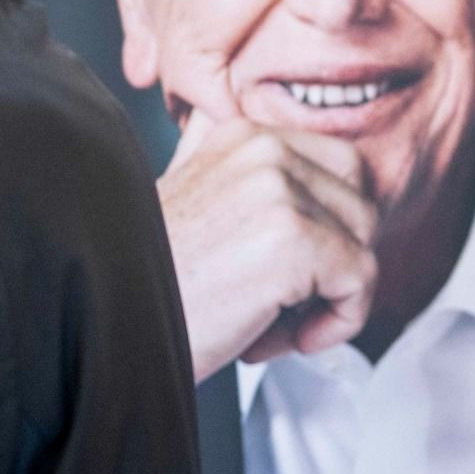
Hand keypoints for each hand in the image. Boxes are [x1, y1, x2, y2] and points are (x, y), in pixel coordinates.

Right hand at [159, 111, 378, 383]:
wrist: (110, 324)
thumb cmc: (152, 282)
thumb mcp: (194, 201)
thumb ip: (242, 175)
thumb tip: (306, 179)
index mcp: (242, 135)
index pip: (342, 168)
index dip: (329, 228)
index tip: (282, 271)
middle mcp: (263, 149)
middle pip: (361, 206)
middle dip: (333, 263)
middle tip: (275, 303)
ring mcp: (278, 191)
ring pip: (364, 246)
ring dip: (328, 299)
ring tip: (266, 322)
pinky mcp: (293, 240)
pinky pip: (360, 283)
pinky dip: (334, 324)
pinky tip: (272, 338)